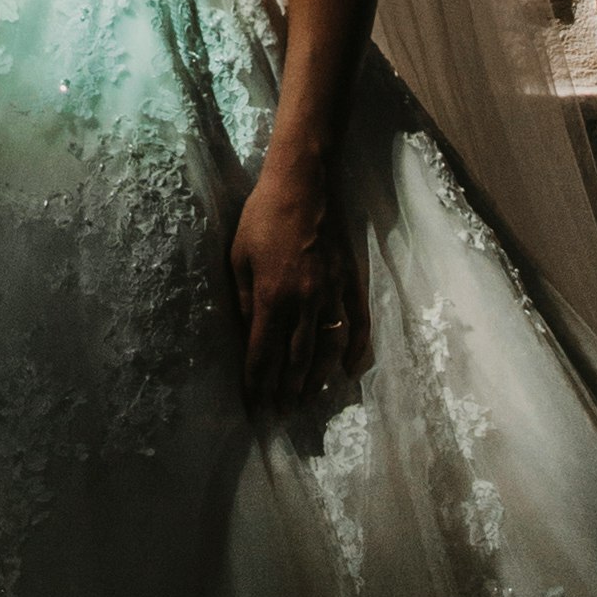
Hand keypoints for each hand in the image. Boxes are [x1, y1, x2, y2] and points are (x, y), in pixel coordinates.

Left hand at [230, 158, 361, 411]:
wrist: (305, 182)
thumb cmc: (263, 215)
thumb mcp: (239, 257)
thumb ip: (245, 300)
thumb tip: (249, 336)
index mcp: (273, 297)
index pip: (264, 353)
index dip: (258, 383)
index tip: (254, 406)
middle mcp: (306, 302)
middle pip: (296, 359)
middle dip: (286, 390)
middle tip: (281, 414)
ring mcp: (333, 293)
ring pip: (326, 348)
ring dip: (316, 379)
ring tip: (306, 401)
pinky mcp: (350, 281)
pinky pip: (358, 323)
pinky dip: (356, 350)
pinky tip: (349, 371)